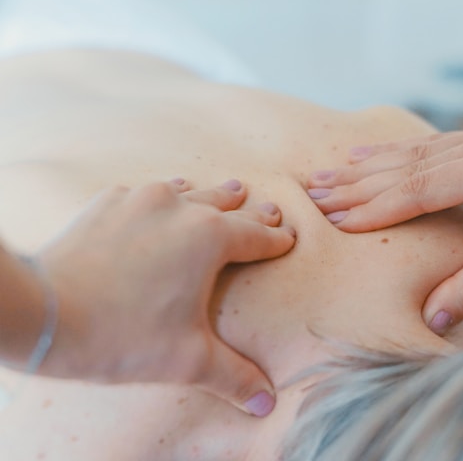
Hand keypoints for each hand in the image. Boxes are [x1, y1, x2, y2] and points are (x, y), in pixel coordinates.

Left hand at [31, 178, 295, 415]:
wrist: (45, 313)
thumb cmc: (122, 334)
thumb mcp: (187, 360)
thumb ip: (233, 377)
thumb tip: (265, 402)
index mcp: (210, 238)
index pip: (256, 236)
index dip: (276, 239)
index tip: (288, 237)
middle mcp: (181, 207)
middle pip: (227, 205)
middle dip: (250, 210)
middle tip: (268, 207)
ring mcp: (142, 199)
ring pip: (188, 190)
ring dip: (210, 195)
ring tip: (229, 190)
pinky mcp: (109, 202)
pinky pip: (146, 192)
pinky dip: (163, 197)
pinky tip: (162, 198)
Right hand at [307, 113, 462, 331]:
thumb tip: (433, 318)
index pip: (423, 188)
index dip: (377, 206)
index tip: (338, 217)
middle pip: (413, 164)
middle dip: (361, 181)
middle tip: (316, 190)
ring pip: (420, 150)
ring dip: (372, 164)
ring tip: (330, 171)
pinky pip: (437, 144)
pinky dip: (400, 153)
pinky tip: (370, 154)